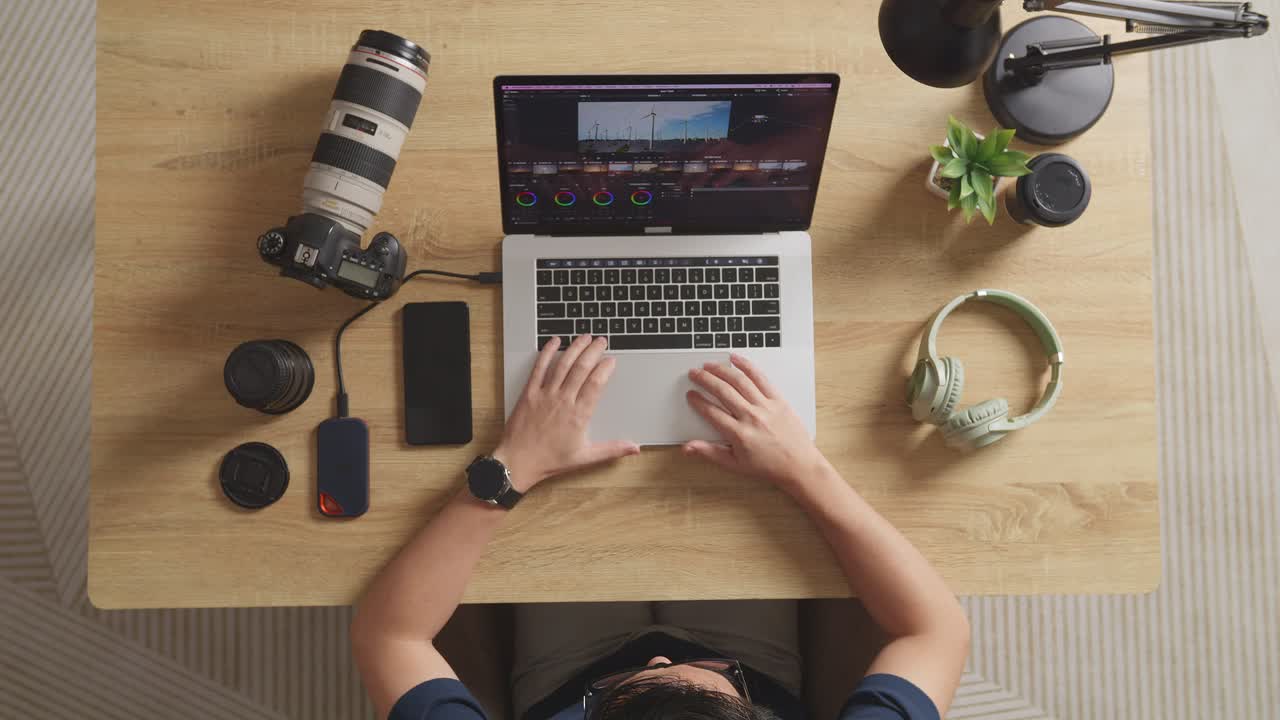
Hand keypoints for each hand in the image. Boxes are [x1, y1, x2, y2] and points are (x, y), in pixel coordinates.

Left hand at [493, 335, 639, 490]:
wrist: (518, 462)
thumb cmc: (550, 461)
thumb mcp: (585, 458)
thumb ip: (612, 449)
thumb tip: (635, 448)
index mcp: (578, 415)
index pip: (596, 384)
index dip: (605, 369)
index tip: (611, 360)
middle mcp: (563, 401)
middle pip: (581, 368)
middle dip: (593, 351)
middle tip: (601, 341)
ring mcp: (545, 394)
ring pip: (563, 364)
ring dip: (575, 348)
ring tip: (585, 337)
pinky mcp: (530, 393)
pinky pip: (539, 368)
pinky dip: (547, 353)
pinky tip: (555, 342)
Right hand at [684, 354, 828, 490]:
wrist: (799, 465)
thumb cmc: (769, 466)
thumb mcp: (735, 464)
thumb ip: (709, 452)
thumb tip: (687, 448)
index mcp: (739, 434)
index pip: (711, 412)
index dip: (697, 401)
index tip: (690, 394)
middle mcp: (751, 417)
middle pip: (722, 391)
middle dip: (704, 379)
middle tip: (694, 373)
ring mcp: (766, 406)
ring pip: (739, 381)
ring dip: (721, 370)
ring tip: (709, 365)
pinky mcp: (778, 400)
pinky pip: (761, 378)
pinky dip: (747, 366)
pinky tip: (736, 359)